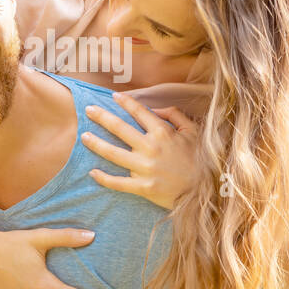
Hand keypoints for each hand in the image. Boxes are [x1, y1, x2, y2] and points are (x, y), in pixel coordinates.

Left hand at [81, 92, 198, 210]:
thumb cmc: (199, 159)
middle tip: (88, 109)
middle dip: (102, 117)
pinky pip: (118, 182)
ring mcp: (145, 168)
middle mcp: (151, 148)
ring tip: (84, 137)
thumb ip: (175, 116)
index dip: (125, 102)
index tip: (114, 96)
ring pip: (114, 153)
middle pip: (120, 128)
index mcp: (163, 133)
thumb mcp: (193, 132)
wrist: (205, 191)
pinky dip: (104, 178)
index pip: (139, 112)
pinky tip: (92, 172)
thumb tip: (155, 109)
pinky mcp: (143, 187)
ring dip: (96, 144)